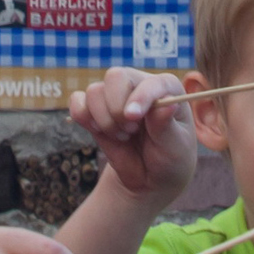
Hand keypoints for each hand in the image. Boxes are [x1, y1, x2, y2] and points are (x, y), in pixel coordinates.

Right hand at [69, 67, 196, 203]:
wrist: (150, 176)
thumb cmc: (170, 157)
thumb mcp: (176, 146)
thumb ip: (166, 126)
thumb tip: (167, 105)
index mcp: (166, 89)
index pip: (151, 82)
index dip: (140, 97)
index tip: (133, 117)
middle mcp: (138, 85)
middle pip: (115, 76)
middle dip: (117, 108)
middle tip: (131, 131)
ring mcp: (114, 96)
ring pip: (94, 91)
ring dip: (104, 120)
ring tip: (123, 137)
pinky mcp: (95, 109)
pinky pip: (77, 101)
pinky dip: (83, 117)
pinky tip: (100, 131)